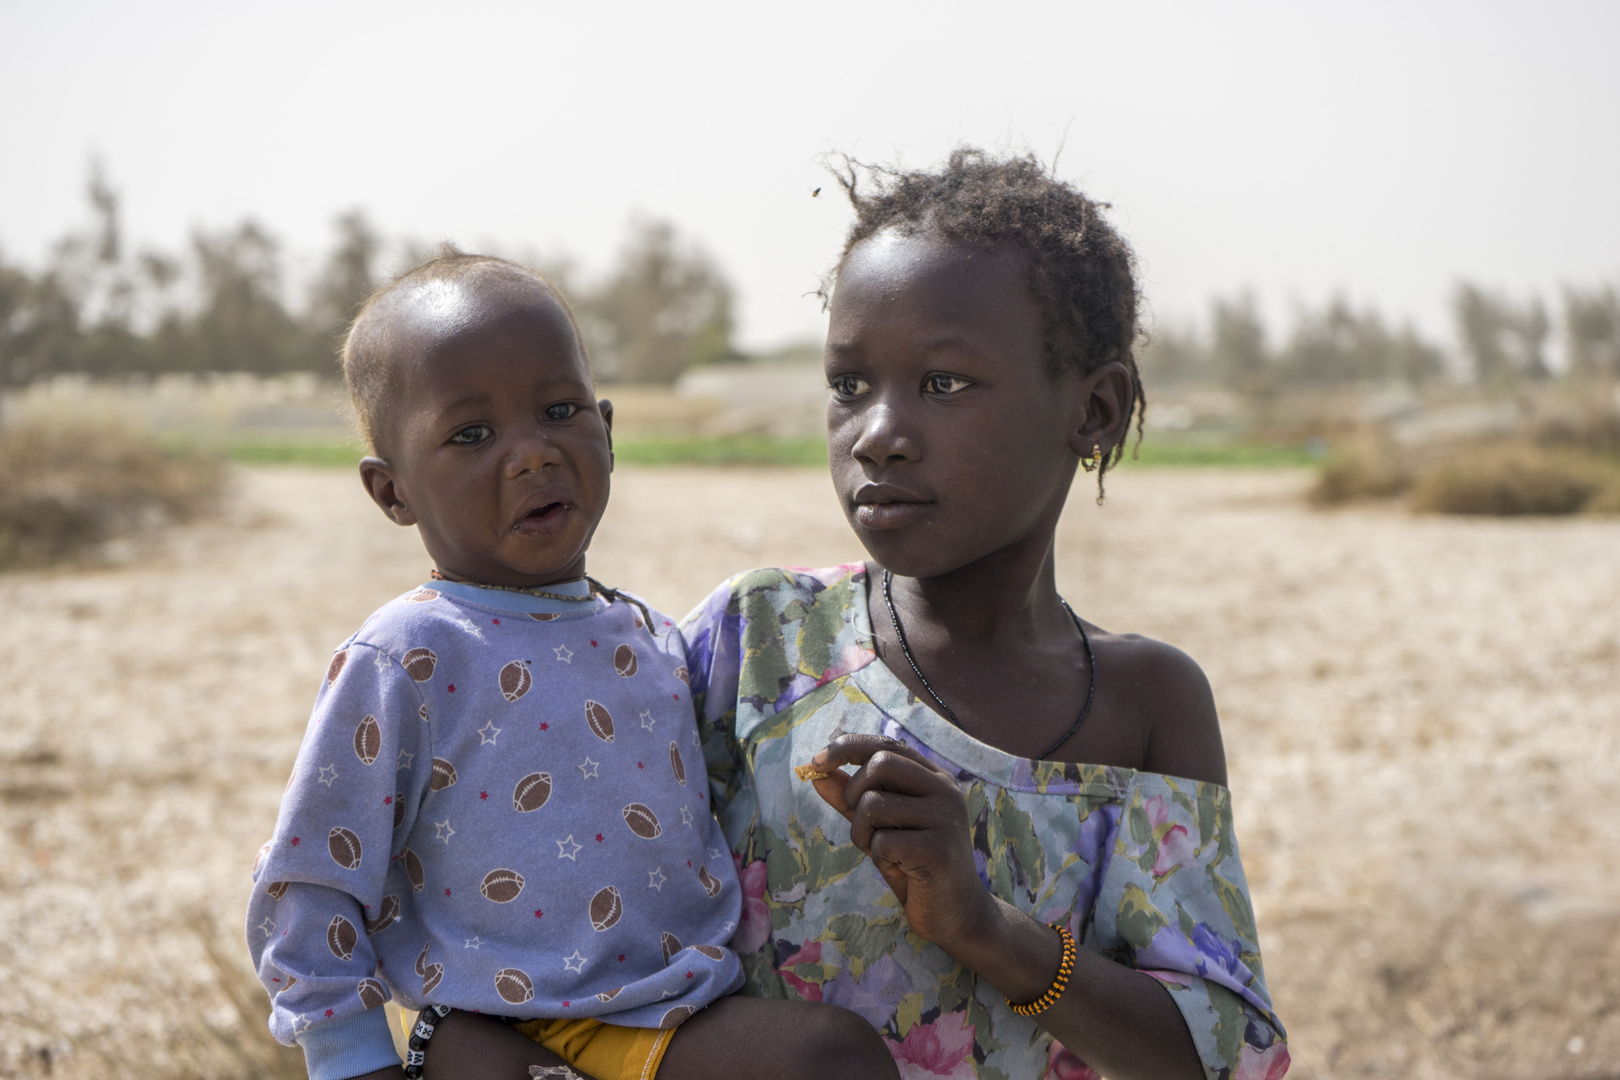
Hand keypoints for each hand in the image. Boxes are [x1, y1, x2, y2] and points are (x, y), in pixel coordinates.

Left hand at [807, 734, 993, 946]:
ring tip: (883, 853)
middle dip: (853, 793)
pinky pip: (883, 842)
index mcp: (933, 778)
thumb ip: (852, 799)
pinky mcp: (939, 850)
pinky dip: (879, 858)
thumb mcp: (879, 826)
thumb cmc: (914, 865)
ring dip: (862, 833)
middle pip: (880, 764)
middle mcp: (944, 790)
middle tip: (862, 826)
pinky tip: (900, 869)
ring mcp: (946, 818)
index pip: (886, 745)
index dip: (847, 747)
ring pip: (874, 804)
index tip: (817, 762)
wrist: (955, 914)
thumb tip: (816, 773)